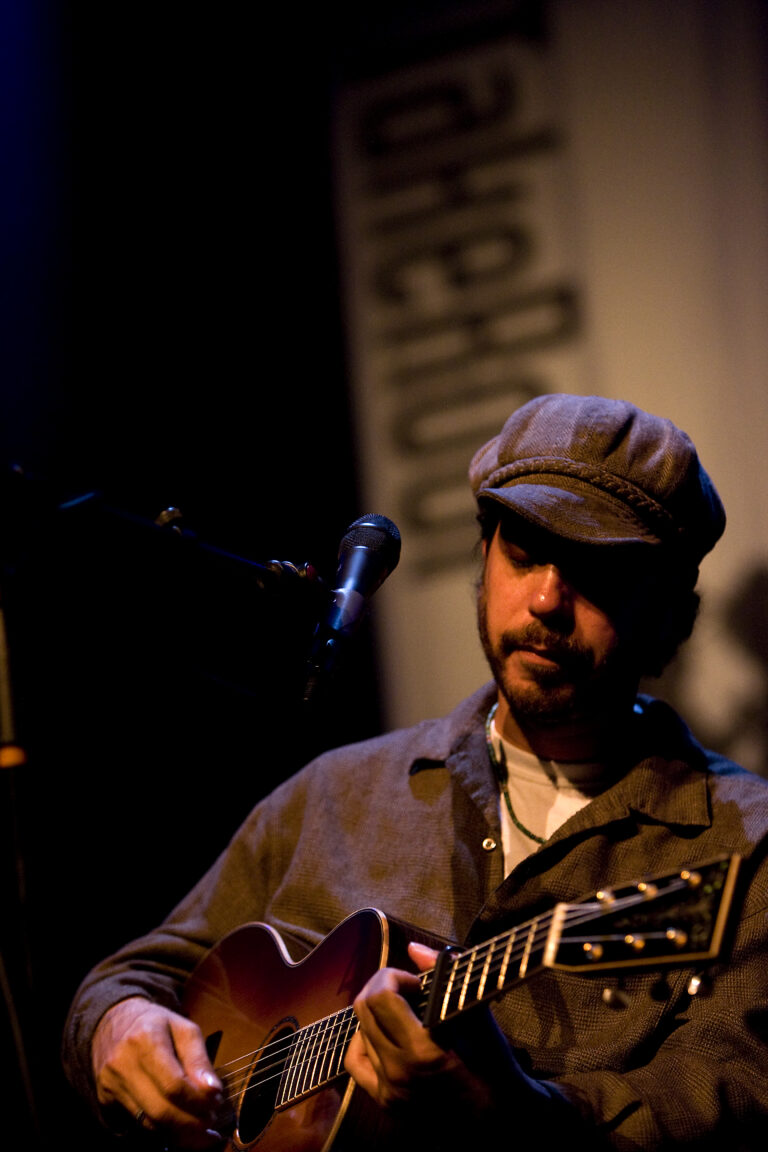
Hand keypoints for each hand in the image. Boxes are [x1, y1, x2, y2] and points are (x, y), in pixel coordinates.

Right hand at [92, 996, 224, 1148]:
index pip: (174, 1085)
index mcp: (145, 1040)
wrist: (112, 1021)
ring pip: (149, 1123)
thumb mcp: (183, 1028)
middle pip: (161, 1110)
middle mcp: (123, 1064)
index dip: (198, 1100)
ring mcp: (111, 1085)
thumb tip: (213, 1091)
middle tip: (211, 1121)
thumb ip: (199, 1058)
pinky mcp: (106, 1100)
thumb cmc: (155, 1024)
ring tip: (200, 1128)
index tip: (217, 1102)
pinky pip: (138, 1124)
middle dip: (192, 1123)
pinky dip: (162, 1131)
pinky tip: (179, 1128)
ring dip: (179, 1133)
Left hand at [344, 942, 492, 1122]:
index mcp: (423, 1050)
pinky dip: (365, 1040)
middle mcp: (399, 1071)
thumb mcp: (476, 1016)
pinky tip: (386, 1036)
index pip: (382, 996)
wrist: (499, 1118)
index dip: (394, 976)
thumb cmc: (493, 1063)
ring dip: (376, 1013)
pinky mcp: (386, 1102)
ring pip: (359, 1031)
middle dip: (382, 987)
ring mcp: (390, 1090)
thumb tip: (414, 949)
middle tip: (407, 989)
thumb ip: (444, 977)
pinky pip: (356, 1061)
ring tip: (401, 1012)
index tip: (416, 982)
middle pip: (364, 1009)